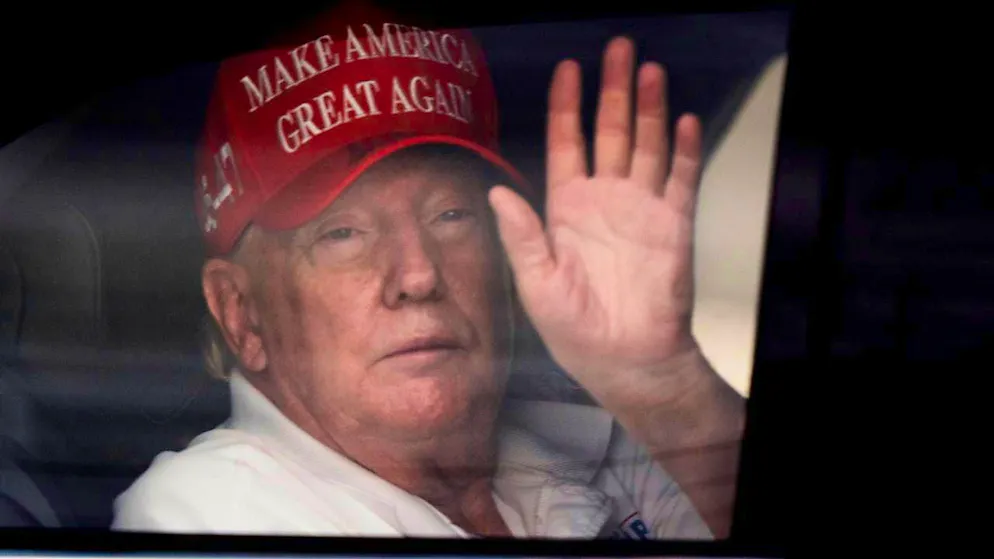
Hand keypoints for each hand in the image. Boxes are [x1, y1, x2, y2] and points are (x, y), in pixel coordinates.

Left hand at [488, 36, 703, 392]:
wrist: (626, 359)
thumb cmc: (577, 331)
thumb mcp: (537, 283)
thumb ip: (520, 236)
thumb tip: (496, 192)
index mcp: (566, 209)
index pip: (566, 143)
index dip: (566, 106)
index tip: (567, 69)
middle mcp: (604, 200)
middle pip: (609, 131)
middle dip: (613, 90)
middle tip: (618, 50)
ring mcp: (641, 208)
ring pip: (646, 145)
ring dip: (649, 108)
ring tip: (650, 71)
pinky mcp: (673, 224)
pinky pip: (681, 178)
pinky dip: (684, 149)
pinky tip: (682, 121)